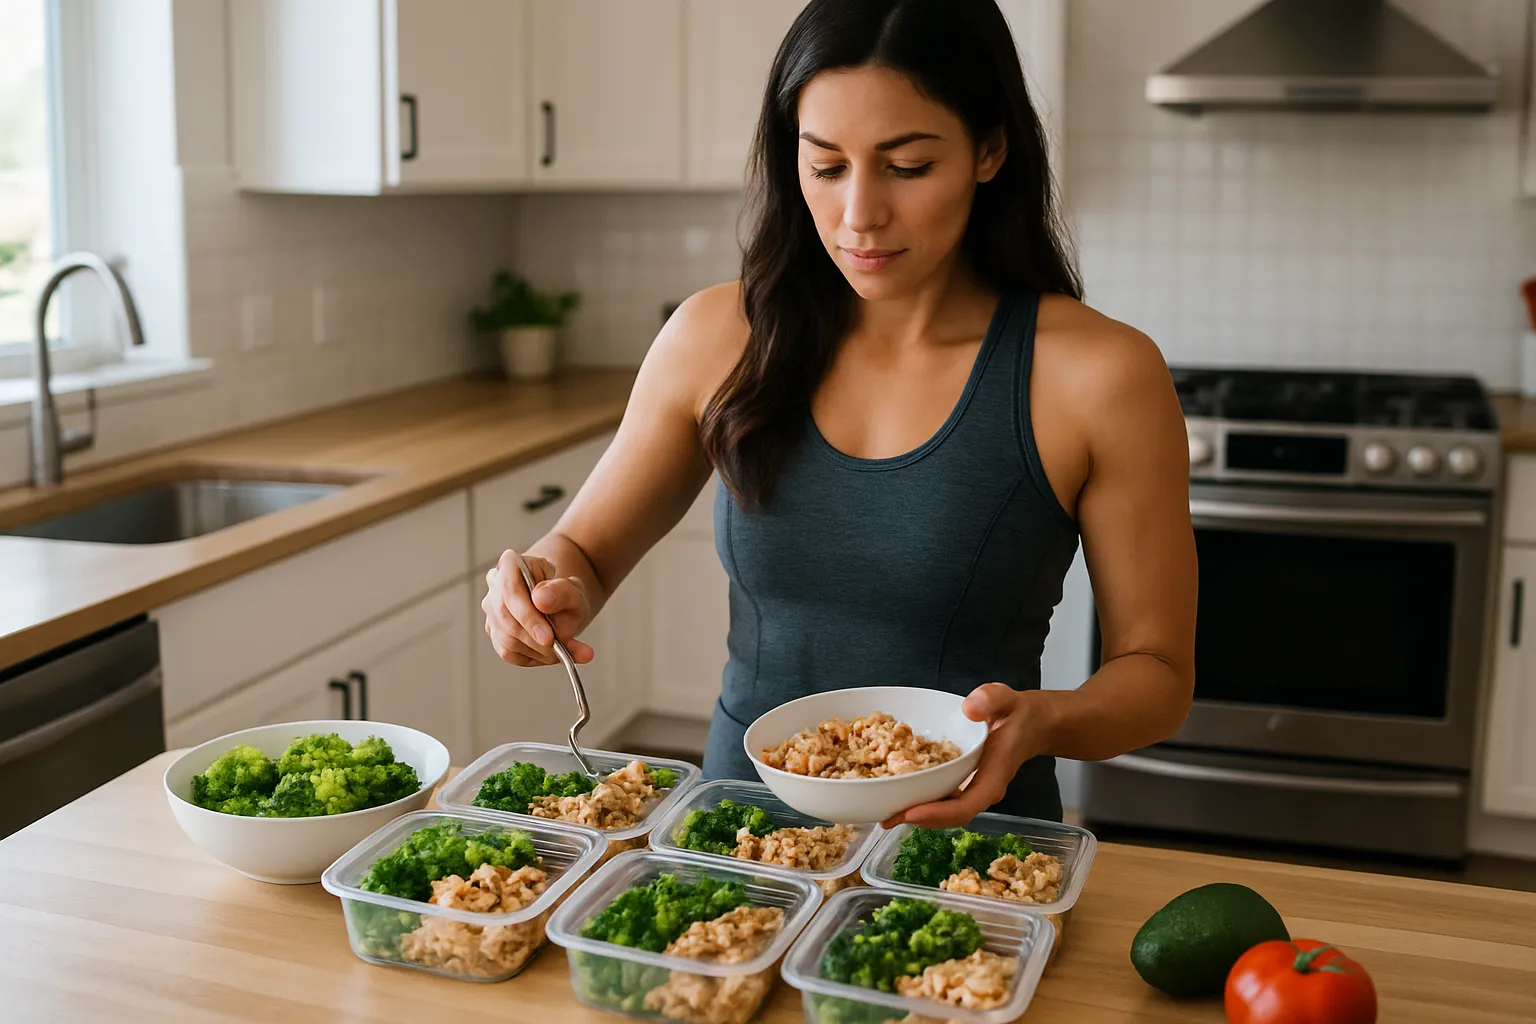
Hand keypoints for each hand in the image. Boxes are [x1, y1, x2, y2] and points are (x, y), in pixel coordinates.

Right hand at [482, 549, 593, 666]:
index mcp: (511, 564)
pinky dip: (533, 658)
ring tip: (569, 651)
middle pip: (506, 616)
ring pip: (506, 638)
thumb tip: (540, 599)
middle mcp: (495, 586)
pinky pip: (509, 653)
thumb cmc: (564, 594)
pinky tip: (553, 655)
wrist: (560, 605)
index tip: (548, 637)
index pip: (510, 589)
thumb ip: (562, 592)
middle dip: (536, 638)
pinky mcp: (494, 632)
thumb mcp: (574, 590)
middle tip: (562, 648)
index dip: (527, 615)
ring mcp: (491, 610)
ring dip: (539, 651)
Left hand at [881, 683, 1051, 828]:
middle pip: (950, 816)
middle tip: (887, 818)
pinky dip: (923, 800)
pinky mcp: (965, 784)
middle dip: (919, 819)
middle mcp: (982, 790)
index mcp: (993, 776)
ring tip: (886, 813)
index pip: (966, 806)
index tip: (910, 812)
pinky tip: (900, 796)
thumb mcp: (1005, 699)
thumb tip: (969, 708)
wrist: (1032, 723)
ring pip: (945, 812)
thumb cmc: (1017, 712)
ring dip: (917, 814)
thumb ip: (990, 700)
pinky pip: (943, 799)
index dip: (938, 813)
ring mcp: (974, 790)